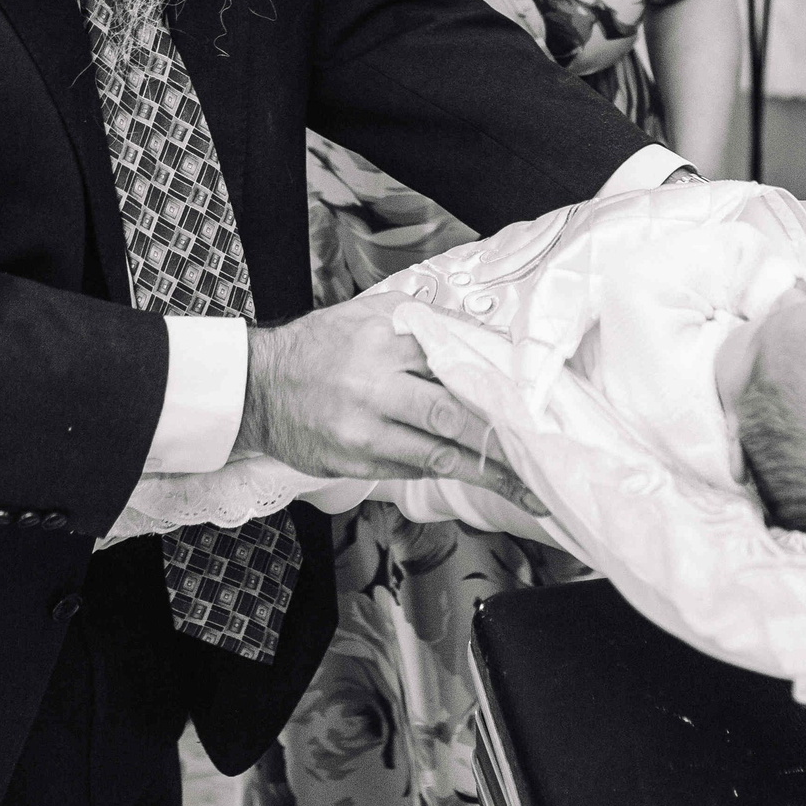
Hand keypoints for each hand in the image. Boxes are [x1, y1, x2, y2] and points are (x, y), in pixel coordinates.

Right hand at [239, 290, 542, 513]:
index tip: (537, 401)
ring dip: (490, 473)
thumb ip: (420, 320)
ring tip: (533, 490)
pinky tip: (485, 483)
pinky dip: (452, 474)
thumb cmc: (320, 347)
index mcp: (383, 340)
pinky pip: (415, 470)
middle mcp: (375, 386)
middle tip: (547, 454)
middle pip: (452, 414)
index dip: (499, 382)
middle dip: (503, 438)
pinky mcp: (356, 463)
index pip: (455, 359)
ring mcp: (364, 431)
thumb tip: (480, 331)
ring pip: (439, 455)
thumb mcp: (366, 314)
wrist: (257, 387)